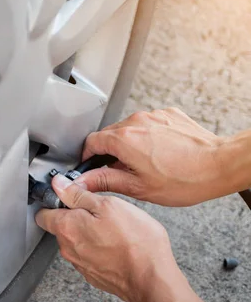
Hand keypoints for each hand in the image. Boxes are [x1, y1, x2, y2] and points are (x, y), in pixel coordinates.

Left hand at [36, 175, 228, 301]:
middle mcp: (68, 248)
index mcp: (67, 227)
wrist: (152, 279)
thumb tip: (59, 184)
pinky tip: (116, 244)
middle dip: (74, 216)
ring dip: (88, 232)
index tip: (67, 195)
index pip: (42, 213)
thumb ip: (78, 194)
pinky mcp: (93, 274)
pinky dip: (98, 248)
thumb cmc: (135, 241)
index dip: (53, 202)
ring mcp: (80, 264)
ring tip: (112, 227)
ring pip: (76, 241)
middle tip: (98, 210)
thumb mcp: (108, 205)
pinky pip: (89, 255)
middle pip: (60, 227)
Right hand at [76, 107, 225, 205]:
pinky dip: (147, 137)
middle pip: (109, 134)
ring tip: (144, 163)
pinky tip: (159, 153)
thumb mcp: (138, 187)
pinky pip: (147, 124)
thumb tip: (83, 181)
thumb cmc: (185, 179)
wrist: (220, 165)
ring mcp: (152, 116)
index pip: (91, 141)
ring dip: (129, 144)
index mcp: (124, 140)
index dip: (87, 156)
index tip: (91, 165)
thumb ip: (105, 180)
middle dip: (109, 151)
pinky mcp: (167, 114)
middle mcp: (135, 122)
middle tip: (120, 170)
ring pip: (128, 129)